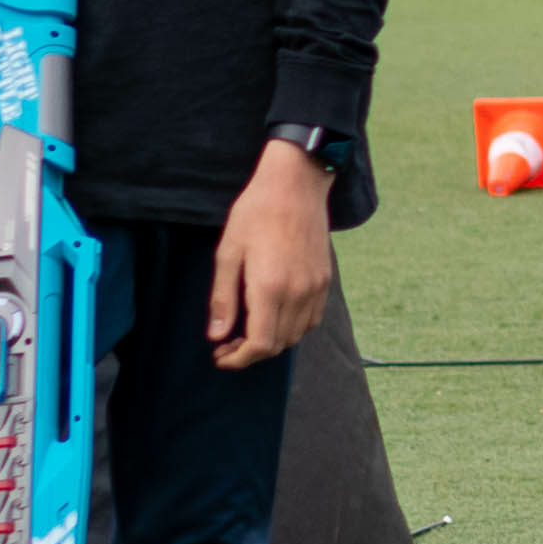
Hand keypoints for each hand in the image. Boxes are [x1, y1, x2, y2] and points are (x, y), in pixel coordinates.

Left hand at [208, 140, 338, 369]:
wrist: (296, 184)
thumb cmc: (256, 212)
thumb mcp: (228, 252)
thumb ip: (223, 298)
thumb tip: (217, 336)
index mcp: (269, 288)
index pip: (260, 344)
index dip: (238, 359)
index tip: (220, 356)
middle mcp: (298, 293)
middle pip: (278, 344)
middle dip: (251, 353)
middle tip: (227, 344)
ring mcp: (315, 287)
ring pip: (297, 335)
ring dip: (272, 341)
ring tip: (249, 330)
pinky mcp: (325, 279)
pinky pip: (312, 318)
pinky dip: (293, 327)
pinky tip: (275, 315)